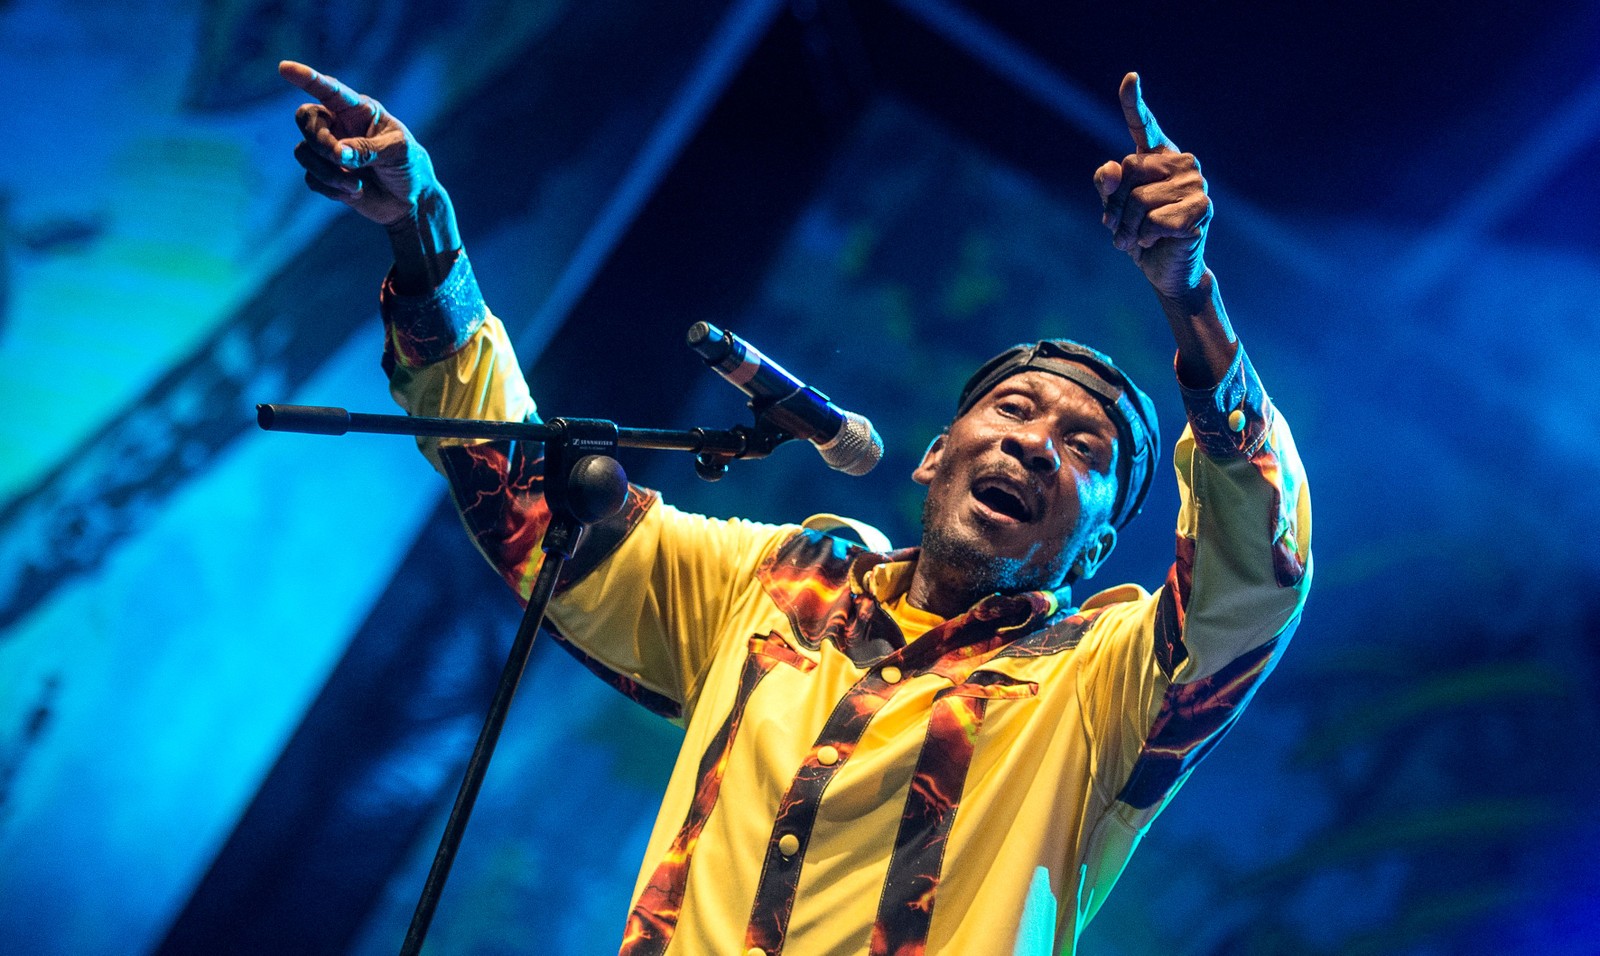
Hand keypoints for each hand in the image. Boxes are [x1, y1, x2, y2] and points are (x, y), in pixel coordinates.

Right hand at [279, 60, 439, 227]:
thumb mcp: (398, 152)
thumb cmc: (409, 166)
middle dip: (318, 140)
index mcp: (359, 111)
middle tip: (339, 157)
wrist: (411, 201)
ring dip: (327, 172)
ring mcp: (330, 151)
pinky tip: (355, 193)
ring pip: (304, 152)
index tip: (285, 68)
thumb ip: (367, 149)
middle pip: (305, 119)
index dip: (307, 78)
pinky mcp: (326, 174)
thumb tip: (338, 153)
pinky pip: (311, 178)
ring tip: (355, 185)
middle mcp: (339, 126)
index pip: (329, 90)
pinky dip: (331, 189)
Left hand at [1093, 73, 1211, 300]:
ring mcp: (1196, 184)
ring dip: (1128, 227)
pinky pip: (1155, 219)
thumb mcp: (1114, 211)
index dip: (1134, 104)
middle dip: (1115, 206)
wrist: (1166, 271)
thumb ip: (1106, 187)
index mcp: (1158, 158)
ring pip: (1140, 199)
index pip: (1144, 126)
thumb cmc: (1139, 235)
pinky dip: (1146, 236)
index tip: (1130, 78)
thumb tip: (1110, 169)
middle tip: (1118, 228)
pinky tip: (1155, 241)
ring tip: (1134, 239)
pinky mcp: (1202, 209)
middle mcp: (1181, 164)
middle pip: (1130, 170)